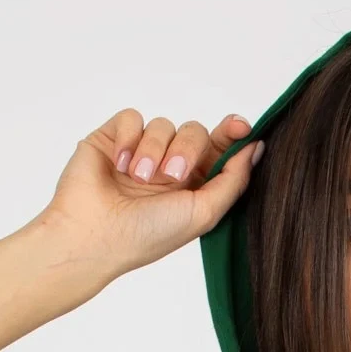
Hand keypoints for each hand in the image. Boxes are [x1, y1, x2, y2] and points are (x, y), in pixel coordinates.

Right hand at [40, 107, 263, 279]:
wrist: (94, 234)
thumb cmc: (148, 235)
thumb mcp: (204, 214)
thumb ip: (234, 182)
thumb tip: (256, 148)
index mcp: (192, 187)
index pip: (217, 150)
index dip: (231, 134)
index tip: (241, 126)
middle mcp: (167, 167)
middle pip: (195, 132)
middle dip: (187, 150)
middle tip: (171, 177)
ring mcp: (140, 152)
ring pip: (163, 124)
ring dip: (154, 151)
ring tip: (138, 178)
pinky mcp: (112, 138)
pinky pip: (132, 117)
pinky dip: (129, 139)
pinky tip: (119, 165)